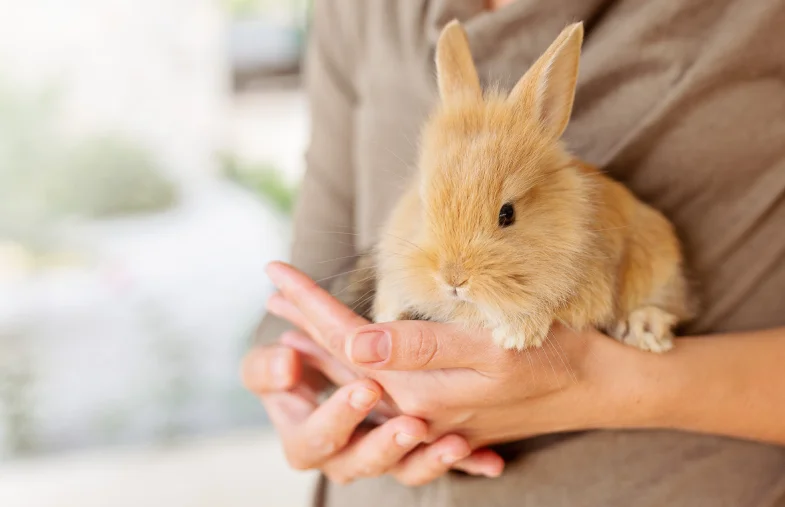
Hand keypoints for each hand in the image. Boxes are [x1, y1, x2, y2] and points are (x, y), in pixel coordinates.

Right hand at [242, 338, 504, 484]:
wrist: (330, 379)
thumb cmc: (294, 371)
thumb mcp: (273, 367)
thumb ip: (267, 369)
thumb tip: (285, 363)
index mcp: (305, 438)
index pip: (313, 440)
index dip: (336, 418)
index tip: (366, 387)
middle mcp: (344, 455)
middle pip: (360, 463)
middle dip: (384, 443)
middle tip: (410, 422)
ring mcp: (381, 456)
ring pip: (404, 470)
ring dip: (428, 460)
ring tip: (453, 442)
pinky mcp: (413, 453)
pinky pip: (440, 463)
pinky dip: (467, 462)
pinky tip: (493, 460)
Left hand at [265, 262, 653, 446]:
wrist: (600, 386)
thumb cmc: (553, 357)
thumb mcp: (490, 348)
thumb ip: (420, 348)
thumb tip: (353, 347)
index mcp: (418, 387)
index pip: (346, 337)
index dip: (308, 301)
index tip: (273, 271)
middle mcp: (417, 404)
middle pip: (346, 356)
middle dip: (307, 321)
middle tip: (274, 291)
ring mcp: (432, 408)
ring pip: (366, 371)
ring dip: (330, 343)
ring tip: (298, 323)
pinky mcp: (449, 406)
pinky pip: (393, 382)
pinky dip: (364, 362)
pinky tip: (356, 354)